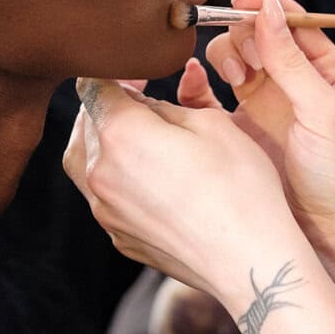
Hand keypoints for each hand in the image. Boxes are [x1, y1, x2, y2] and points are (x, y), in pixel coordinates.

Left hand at [64, 71, 309, 299]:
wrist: (249, 259)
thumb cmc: (240, 187)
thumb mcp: (210, 122)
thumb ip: (162, 106)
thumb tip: (139, 105)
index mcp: (120, 134)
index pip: (91, 87)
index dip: (115, 74)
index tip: (140, 78)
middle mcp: (100, 172)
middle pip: (85, 123)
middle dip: (108, 106)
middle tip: (144, 103)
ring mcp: (105, 210)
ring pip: (85, 161)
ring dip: (105, 142)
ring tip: (140, 139)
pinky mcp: (118, 236)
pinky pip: (104, 195)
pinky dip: (116, 177)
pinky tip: (151, 178)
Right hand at [195, 0, 334, 290]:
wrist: (325, 236)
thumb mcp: (322, 111)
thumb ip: (292, 59)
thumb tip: (270, 6)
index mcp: (324, 70)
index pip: (290, 19)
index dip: (265, 5)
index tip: (240, 1)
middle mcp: (292, 81)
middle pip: (255, 33)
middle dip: (243, 37)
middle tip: (245, 64)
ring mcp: (262, 103)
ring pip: (231, 57)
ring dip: (225, 57)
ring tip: (234, 79)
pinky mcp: (236, 127)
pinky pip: (208, 93)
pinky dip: (197, 82)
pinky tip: (196, 85)